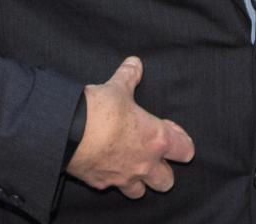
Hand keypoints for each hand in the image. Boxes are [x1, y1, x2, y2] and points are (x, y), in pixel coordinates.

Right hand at [66, 56, 194, 198]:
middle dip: (162, 169)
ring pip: (141, 192)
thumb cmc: (101, 109)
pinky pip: (112, 186)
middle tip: (150, 152)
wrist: (70, 131)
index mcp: (156, 139)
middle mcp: (145, 164)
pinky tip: (104, 163)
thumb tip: (135, 62)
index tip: (169, 130)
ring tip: (129, 163)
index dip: (181, 140)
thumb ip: (129, 75)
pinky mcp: (102, 183)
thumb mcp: (118, 86)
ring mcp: (124, 178)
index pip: (185, 150)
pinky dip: (111, 178)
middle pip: (167, 181)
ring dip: (138, 180)